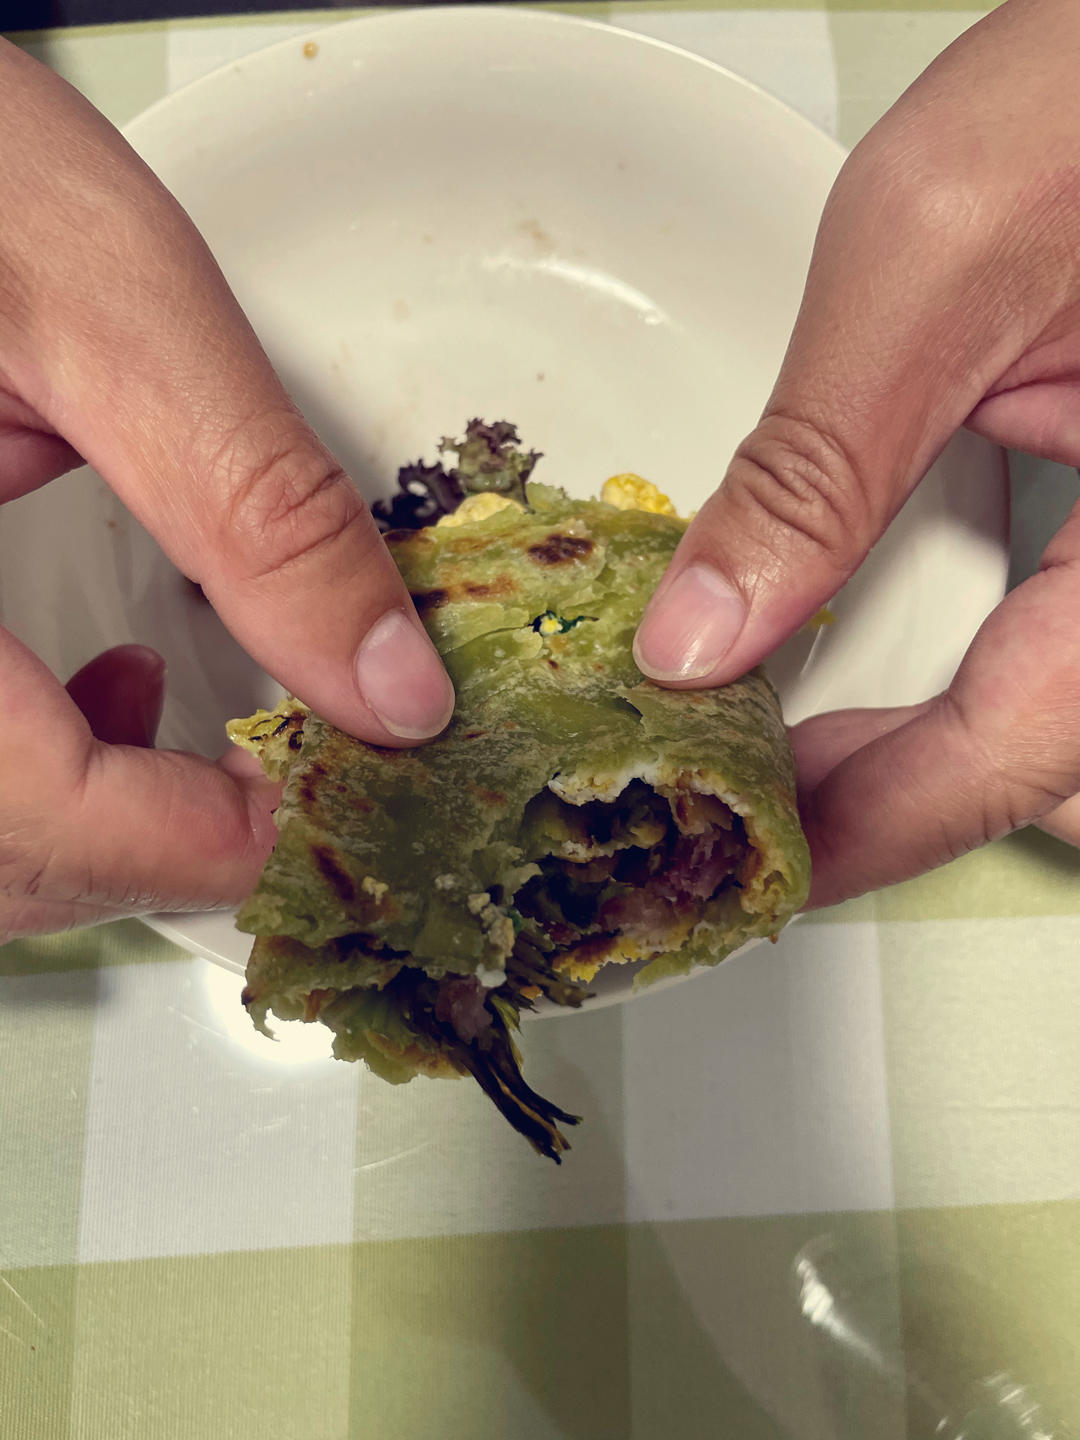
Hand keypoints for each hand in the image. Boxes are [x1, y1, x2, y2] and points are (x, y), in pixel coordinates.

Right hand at [0, 43, 453, 938]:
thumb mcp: (113, 309)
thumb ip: (261, 512)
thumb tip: (391, 687)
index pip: (39, 815)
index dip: (203, 843)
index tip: (329, 806)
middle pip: (4, 860)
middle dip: (162, 849)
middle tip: (291, 783)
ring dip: (100, 831)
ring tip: (207, 741)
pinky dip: (40, 776)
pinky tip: (107, 690)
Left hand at [633, 0, 1079, 906]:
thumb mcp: (935, 257)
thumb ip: (814, 467)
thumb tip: (703, 633)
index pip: (1022, 744)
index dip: (884, 826)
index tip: (766, 861)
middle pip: (1049, 758)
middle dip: (903, 805)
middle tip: (759, 810)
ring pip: (1063, 721)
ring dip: (936, 760)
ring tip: (797, 758)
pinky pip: (1068, 648)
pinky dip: (975, 687)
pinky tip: (879, 673)